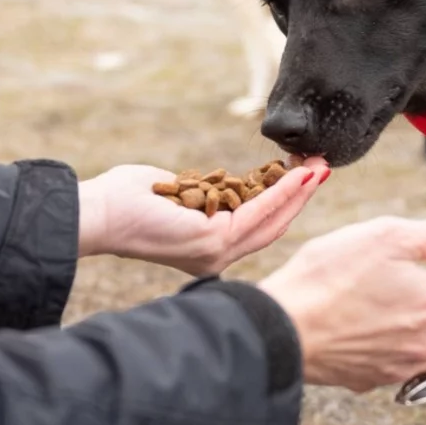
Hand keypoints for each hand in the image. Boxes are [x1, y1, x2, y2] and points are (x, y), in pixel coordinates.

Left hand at [77, 159, 329, 275]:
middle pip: (273, 226)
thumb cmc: (130, 199)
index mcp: (210, 249)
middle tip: (323, 167)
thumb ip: (208, 190)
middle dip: (301, 195)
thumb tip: (222, 180)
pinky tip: (298, 174)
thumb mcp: (182, 192)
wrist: (102, 212)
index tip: (304, 173)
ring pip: (272, 221)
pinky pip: (258, 213)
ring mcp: (218, 253)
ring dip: (298, 192)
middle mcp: (217, 257)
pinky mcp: (215, 241)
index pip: (257, 225)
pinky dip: (281, 192)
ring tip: (319, 167)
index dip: (284, 199)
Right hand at [260, 217, 425, 391]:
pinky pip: (402, 360)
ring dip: (425, 320)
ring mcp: (403, 367)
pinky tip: (367, 322)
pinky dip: (396, 341)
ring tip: (388, 296)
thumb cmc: (329, 278)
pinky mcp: (375, 379)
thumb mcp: (388, 236)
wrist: (282, 328)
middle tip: (418, 271)